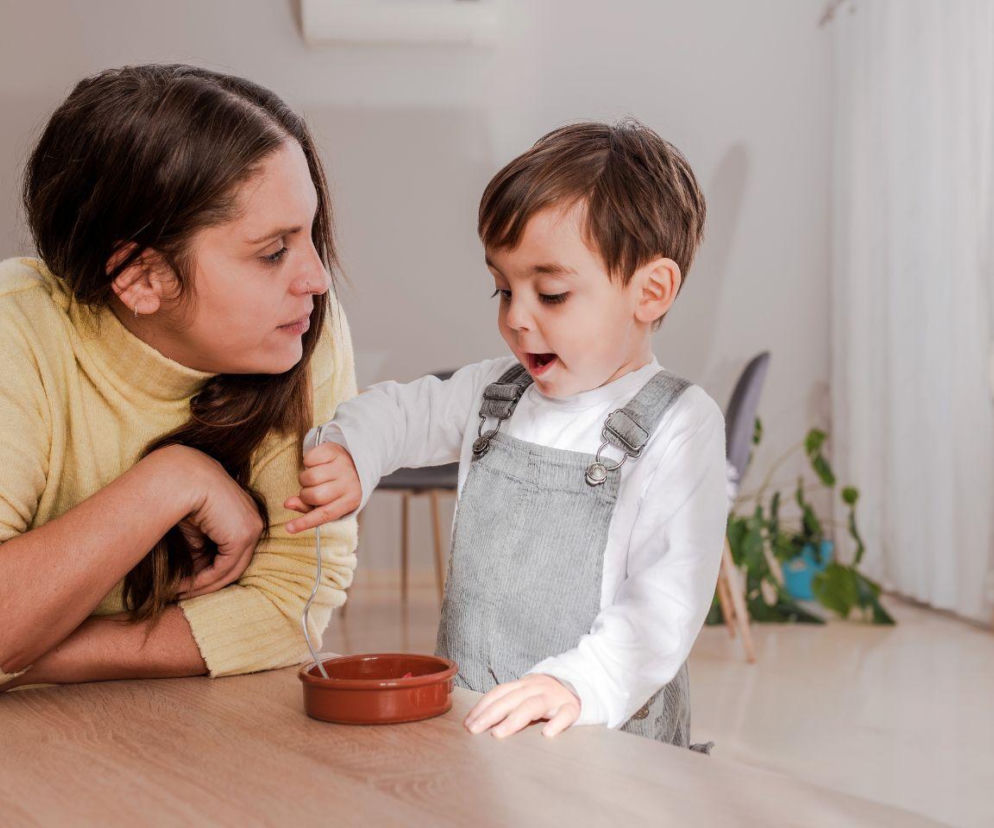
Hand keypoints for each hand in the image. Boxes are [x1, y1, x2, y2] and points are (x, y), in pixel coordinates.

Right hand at [150, 445, 264, 598]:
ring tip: (179, 593)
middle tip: (183, 594)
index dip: (211, 571)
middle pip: (235, 564)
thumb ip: (201, 552)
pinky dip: (204, 581)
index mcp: (246, 517)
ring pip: (231, 570)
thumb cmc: (184, 498)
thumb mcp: (196, 531)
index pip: (234, 553)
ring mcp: (251, 529)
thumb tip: (197, 578)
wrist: (182, 479)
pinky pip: (224, 568)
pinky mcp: (242, 536)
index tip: (188, 583)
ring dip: (204, 585)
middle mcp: (254, 523)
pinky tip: (184, 586)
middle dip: (209, 583)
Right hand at [284, 442, 360, 533]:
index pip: (325, 514)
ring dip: (305, 478)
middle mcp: (349, 483)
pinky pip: (309, 459)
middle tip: (310, 490)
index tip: (288, 528)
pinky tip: (317, 464)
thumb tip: (288, 503)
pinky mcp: (334, 450)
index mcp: (350, 501)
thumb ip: (307, 506)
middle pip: (315, 495)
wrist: (354, 460)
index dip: (305, 522)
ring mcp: (342, 466)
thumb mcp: (328, 500)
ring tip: (314, 477)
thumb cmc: (337, 485)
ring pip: (310, 477)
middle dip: (305, 494)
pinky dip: (307, 462)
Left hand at [464, 674, 580, 738]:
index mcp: (523, 684)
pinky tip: (547, 734)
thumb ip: (508, 702)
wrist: (579, 684)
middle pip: (511, 699)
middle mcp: (537, 687)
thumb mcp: (526, 693)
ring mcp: (555, 696)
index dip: (482, 706)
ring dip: (514, 719)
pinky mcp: (572, 707)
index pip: (499, 693)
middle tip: (475, 730)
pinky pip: (566, 714)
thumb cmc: (545, 695)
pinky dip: (557, 722)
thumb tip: (478, 721)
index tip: (468, 722)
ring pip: (533, 705)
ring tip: (499, 733)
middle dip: (490, 714)